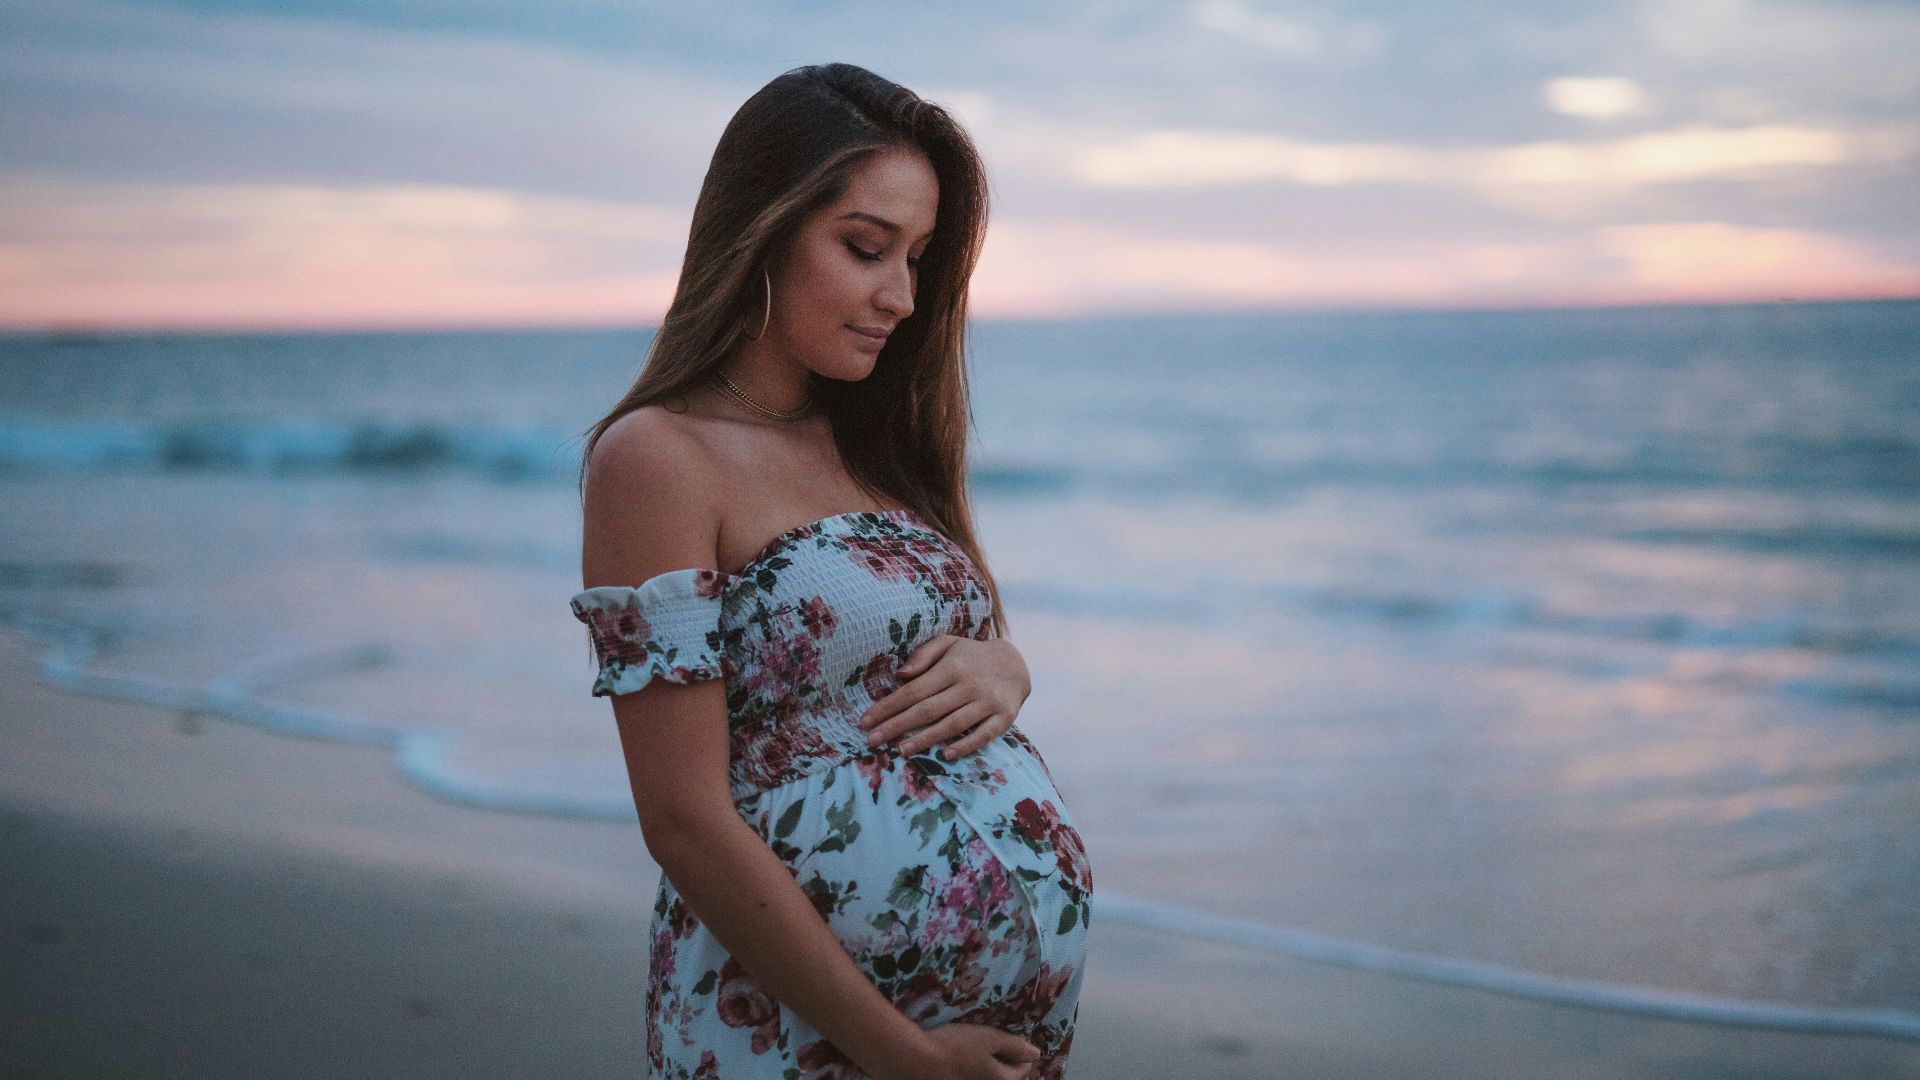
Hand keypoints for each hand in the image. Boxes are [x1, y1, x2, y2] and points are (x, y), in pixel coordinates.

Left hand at [857, 636, 1030, 759]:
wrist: (1016, 664)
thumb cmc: (971, 657)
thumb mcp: (948, 644)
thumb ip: (923, 655)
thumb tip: (900, 675)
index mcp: (952, 667)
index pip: (913, 690)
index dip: (887, 707)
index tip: (865, 721)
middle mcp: (969, 684)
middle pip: (927, 709)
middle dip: (897, 726)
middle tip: (872, 741)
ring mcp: (988, 702)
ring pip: (952, 724)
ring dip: (925, 739)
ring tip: (900, 751)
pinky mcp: (1004, 717)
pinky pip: (983, 735)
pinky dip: (965, 745)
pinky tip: (945, 754)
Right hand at [874, 1022, 1041, 1079]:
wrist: (916, 1062)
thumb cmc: (956, 1047)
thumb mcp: (989, 1039)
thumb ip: (1014, 1046)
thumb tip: (1036, 1053)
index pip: (1023, 1068)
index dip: (1019, 1051)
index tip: (1009, 1038)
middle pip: (1005, 1077)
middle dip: (1003, 1062)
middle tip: (992, 1044)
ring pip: (987, 1078)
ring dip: (986, 1068)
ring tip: (975, 1051)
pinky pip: (971, 1078)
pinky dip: (970, 1070)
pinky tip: (960, 1059)